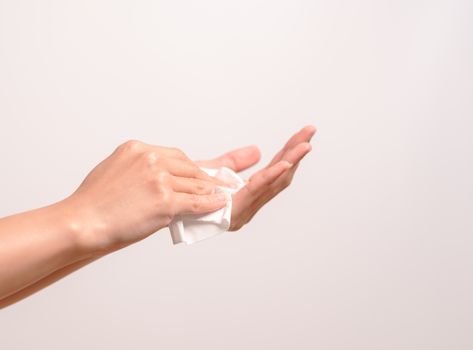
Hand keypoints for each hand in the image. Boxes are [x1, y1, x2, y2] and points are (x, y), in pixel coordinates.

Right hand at [65, 140, 230, 252]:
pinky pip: (196, 202)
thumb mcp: (115, 170)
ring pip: (195, 185)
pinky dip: (210, 204)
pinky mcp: (165, 201)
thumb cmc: (94, 202)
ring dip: (210, 191)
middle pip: (189, 167)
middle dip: (204, 179)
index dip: (191, 168)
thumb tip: (159, 176)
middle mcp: (150, 158)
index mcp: (138, 148)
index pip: (176, 155)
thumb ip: (139, 169)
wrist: (82, 221)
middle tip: (218, 185)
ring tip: (220, 195)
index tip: (200, 175)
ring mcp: (159, 179)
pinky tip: (219, 204)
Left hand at [196, 125, 315, 230]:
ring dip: (290, 162)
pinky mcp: (234, 212)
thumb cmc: (184, 192)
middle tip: (309, 132)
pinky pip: (255, 190)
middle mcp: (248, 206)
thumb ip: (235, 162)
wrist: (163, 205)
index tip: (303, 134)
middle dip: (295, 153)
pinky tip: (285, 163)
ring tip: (305, 145)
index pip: (274, 170)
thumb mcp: (212, 170)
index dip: (289, 152)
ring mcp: (243, 211)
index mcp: (247, 196)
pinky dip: (271, 176)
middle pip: (279, 176)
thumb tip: (258, 150)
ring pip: (272, 182)